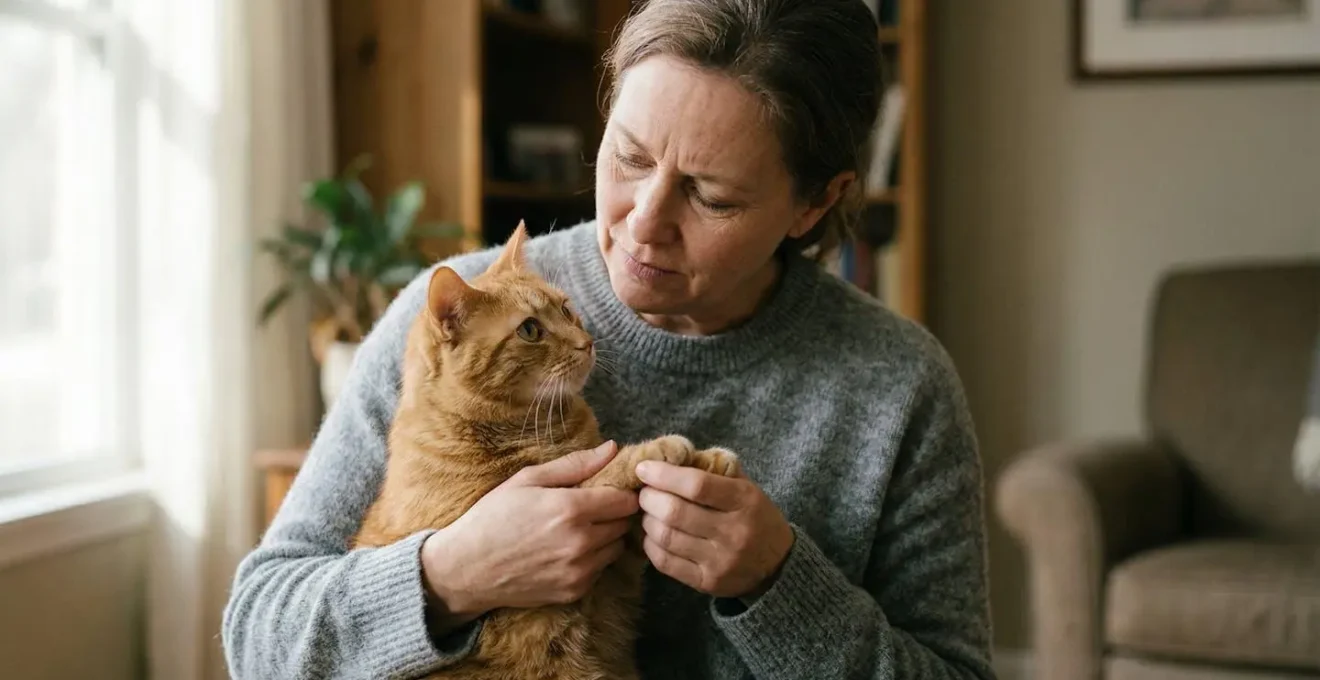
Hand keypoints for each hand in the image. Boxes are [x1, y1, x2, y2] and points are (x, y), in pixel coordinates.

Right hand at [421, 441, 638, 627]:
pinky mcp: (574, 592)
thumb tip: (612, 449)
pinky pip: (600, 570)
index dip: (620, 492)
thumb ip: (574, 465)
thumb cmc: (493, 516)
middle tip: (590, 509)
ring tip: (578, 531)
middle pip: (623, 524)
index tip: (607, 490)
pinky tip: (566, 552)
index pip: (624, 500)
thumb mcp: (528, 480)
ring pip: (615, 548)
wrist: (466, 568)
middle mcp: (580, 542)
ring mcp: (578, 571)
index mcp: (571, 509)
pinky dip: (591, 560)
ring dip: (605, 538)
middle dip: (612, 514)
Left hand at [635, 460, 794, 599]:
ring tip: (648, 512)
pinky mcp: (707, 582)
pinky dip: (651, 545)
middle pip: (675, 512)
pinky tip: (652, 535)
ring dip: (647, 520)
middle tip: (644, 492)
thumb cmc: (755, 517)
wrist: (778, 566)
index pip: (696, 485)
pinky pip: (666, 562)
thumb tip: (671, 456)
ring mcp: (720, 561)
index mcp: (745, 500)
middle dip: (649, 498)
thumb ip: (713, 470)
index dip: (664, 475)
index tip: (644, 468)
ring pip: (666, 537)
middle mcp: (734, 532)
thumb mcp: (746, 487)